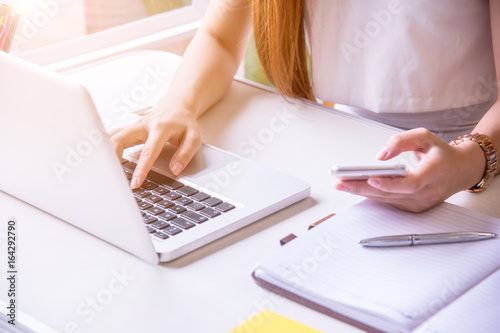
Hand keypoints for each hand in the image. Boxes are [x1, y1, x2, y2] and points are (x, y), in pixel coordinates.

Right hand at [109, 100, 200, 188]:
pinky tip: (103, 159)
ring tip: (105, 171)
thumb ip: (185, 154)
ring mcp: (134, 126)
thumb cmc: (184, 122)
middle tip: (113, 177)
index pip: (148, 151)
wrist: (177, 106)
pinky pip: (113, 136)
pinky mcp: (129, 129)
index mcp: (160, 128)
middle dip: (113, 158)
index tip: (135, 183)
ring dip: (106, 152)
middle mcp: (143, 125)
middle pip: (120, 139)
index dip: (141, 168)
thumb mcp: (193, 137)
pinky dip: (106, 147)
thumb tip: (175, 169)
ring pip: (112, 136)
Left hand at [335, 128, 484, 211]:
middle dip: (363, 188)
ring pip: (387, 199)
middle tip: (341, 182)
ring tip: (341, 183)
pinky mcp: (414, 207)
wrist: (460, 171)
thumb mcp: (425, 136)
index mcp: (435, 172)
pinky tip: (355, 187)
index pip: (411, 183)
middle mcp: (428, 191)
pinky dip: (371, 194)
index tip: (371, 179)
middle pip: (392, 194)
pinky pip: (389, 201)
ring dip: (362, 192)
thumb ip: (402, 140)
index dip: (390, 184)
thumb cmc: (440, 153)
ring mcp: (421, 203)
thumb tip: (381, 156)